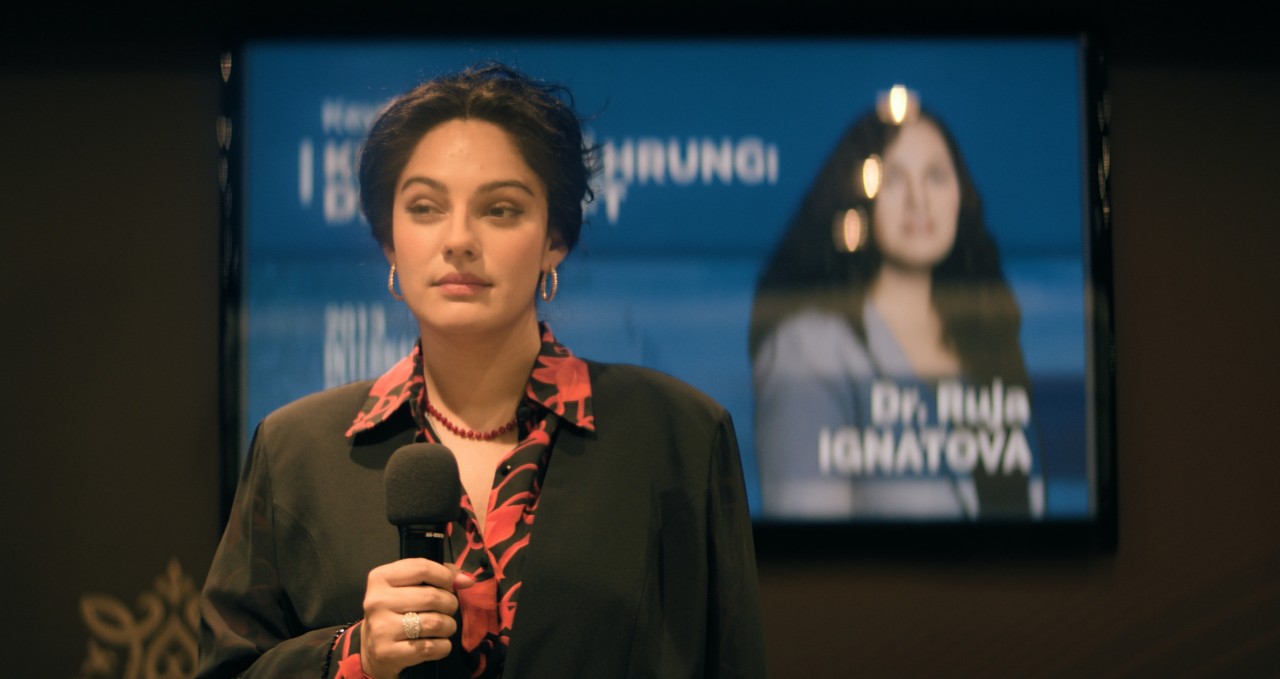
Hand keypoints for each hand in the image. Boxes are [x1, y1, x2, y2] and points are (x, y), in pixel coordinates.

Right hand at [359, 558, 476, 678]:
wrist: (373, 648)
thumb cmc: (396, 610)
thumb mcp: (408, 586)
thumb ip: (438, 575)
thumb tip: (466, 580)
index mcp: (380, 578)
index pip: (422, 568)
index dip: (445, 576)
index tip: (450, 585)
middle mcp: (377, 601)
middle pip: (432, 596)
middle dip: (450, 603)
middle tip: (448, 608)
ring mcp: (381, 628)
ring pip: (435, 623)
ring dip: (449, 625)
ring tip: (445, 626)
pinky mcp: (388, 652)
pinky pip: (431, 647)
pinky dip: (443, 646)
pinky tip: (439, 643)